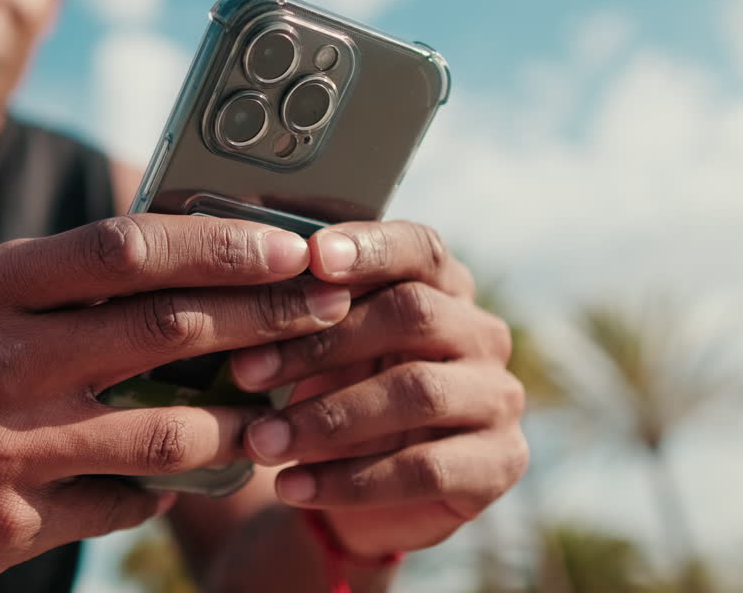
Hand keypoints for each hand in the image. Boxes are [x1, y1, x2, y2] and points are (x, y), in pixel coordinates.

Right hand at [0, 214, 353, 588]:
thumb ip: (46, 275)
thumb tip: (166, 256)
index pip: (127, 250)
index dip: (221, 244)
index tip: (291, 244)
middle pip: (168, 332)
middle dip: (266, 318)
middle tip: (326, 310)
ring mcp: (3, 450)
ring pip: (167, 435)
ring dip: (236, 423)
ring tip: (272, 409)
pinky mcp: (5, 525)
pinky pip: (122, 504)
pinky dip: (160, 488)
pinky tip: (168, 475)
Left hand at [229, 221, 527, 558]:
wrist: (362, 494)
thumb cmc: (333, 390)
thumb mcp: (317, 346)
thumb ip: (301, 309)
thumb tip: (242, 278)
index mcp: (442, 285)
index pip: (419, 247)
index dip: (369, 248)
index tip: (312, 257)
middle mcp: (482, 332)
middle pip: (411, 314)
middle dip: (320, 343)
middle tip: (244, 372)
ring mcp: (498, 397)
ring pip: (417, 392)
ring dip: (327, 418)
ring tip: (260, 442)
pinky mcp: (500, 463)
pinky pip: (425, 468)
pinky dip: (349, 480)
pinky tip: (292, 487)